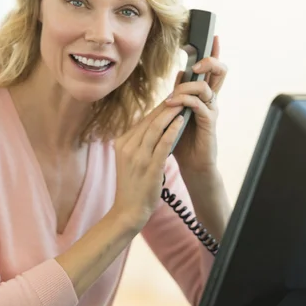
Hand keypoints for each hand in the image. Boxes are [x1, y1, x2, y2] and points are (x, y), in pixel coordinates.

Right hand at [113, 102, 184, 229]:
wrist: (128, 210)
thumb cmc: (132, 186)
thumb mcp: (128, 160)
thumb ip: (136, 144)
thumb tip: (150, 128)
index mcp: (121, 143)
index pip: (142, 121)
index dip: (158, 109)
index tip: (170, 99)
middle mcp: (127, 147)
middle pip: (149, 121)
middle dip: (166, 107)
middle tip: (180, 95)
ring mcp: (138, 157)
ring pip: (156, 128)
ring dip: (171, 114)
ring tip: (184, 103)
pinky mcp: (150, 167)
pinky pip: (163, 144)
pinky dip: (173, 130)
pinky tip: (181, 122)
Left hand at [165, 36, 226, 173]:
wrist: (192, 164)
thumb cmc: (184, 138)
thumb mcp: (179, 111)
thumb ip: (180, 92)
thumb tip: (180, 71)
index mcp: (205, 95)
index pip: (212, 70)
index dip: (215, 52)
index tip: (213, 35)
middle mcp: (212, 100)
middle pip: (220, 72)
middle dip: (210, 61)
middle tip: (197, 63)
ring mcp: (212, 111)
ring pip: (206, 87)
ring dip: (187, 87)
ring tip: (172, 96)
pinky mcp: (209, 123)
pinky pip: (199, 105)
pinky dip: (185, 101)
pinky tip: (172, 105)